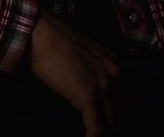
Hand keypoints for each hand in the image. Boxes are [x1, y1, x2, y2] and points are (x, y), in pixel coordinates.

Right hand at [27, 10, 121, 135]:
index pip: (123, 98)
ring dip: (104, 135)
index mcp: (112, 63)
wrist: (41, 35)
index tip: (111, 129)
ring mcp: (102, 84)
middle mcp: (113, 73)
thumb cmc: (53, 45)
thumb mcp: (81, 58)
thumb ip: (91, 74)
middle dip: (113, 129)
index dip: (117, 117)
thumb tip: (87, 96)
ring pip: (111, 122)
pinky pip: (96, 126)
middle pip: (120, 112)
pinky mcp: (88, 95)